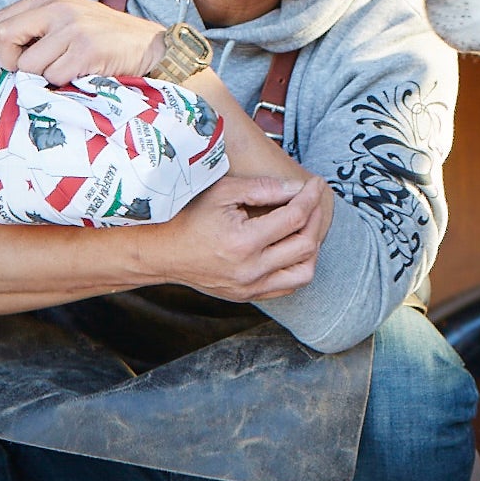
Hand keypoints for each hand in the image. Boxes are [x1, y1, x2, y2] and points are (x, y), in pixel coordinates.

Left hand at [0, 0, 165, 83]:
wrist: (149, 45)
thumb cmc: (103, 38)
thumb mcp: (66, 20)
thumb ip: (33, 28)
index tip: (4, 61)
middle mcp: (58, 7)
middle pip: (3, 37)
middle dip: (9, 62)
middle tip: (28, 71)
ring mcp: (72, 27)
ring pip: (27, 65)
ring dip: (41, 76)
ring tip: (65, 68)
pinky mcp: (86, 49)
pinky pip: (53, 76)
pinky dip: (62, 82)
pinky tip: (80, 72)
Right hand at [150, 173, 333, 301]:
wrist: (162, 251)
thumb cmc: (189, 215)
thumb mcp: (223, 191)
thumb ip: (263, 188)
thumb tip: (297, 188)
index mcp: (243, 242)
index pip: (295, 217)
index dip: (311, 197)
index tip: (317, 184)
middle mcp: (250, 270)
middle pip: (306, 245)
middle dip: (317, 217)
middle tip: (314, 200)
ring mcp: (250, 287)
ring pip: (304, 273)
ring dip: (312, 246)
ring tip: (306, 224)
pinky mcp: (248, 296)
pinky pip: (288, 286)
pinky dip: (298, 265)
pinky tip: (291, 244)